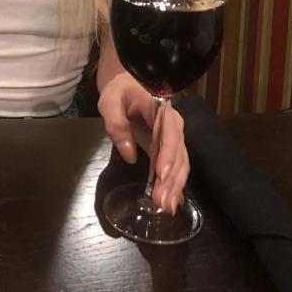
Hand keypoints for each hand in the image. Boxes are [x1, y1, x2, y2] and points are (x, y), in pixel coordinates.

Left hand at [97, 72, 188, 214]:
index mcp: (161, 109)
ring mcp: (173, 137)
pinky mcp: (167, 148)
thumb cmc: (120, 91)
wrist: (129, 85)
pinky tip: (172, 202)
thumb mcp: (110, 101)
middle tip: (162, 202)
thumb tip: (129, 154)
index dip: (168, 154)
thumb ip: (117, 124)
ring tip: (166, 207)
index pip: (170, 133)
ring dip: (175, 186)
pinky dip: (174, 184)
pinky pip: (174, 166)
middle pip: (179, 153)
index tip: (162, 174)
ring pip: (180, 163)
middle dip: (172, 179)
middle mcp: (173, 125)